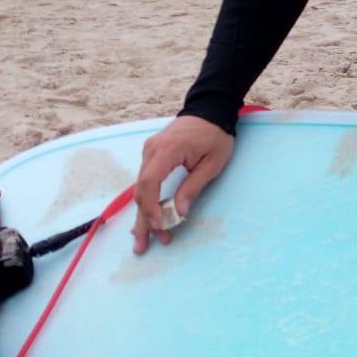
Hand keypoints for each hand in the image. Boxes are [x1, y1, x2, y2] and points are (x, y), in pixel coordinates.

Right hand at [132, 115, 234, 253]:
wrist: (210, 110)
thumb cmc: (215, 136)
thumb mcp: (212, 164)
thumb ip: (193, 187)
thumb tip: (179, 213)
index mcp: (167, 150)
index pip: (150, 183)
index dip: (151, 208)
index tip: (161, 226)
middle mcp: (151, 150)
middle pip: (141, 189)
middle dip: (144, 219)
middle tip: (145, 246)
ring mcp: (149, 151)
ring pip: (141, 188)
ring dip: (143, 214)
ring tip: (142, 240)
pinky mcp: (151, 155)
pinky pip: (145, 181)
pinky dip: (146, 201)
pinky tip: (143, 220)